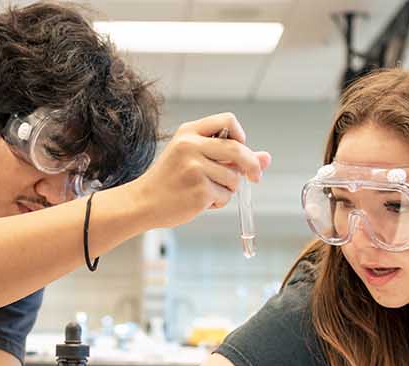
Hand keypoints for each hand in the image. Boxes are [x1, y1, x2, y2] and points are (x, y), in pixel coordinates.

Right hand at [104, 112, 270, 229]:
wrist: (142, 202)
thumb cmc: (168, 180)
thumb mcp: (194, 158)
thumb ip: (230, 156)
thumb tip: (266, 158)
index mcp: (189, 132)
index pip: (228, 120)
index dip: (240, 134)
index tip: (241, 148)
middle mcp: (191, 146)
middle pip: (239, 149)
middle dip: (251, 165)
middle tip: (254, 177)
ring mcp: (195, 168)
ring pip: (234, 177)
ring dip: (228, 188)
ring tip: (207, 191)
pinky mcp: (199, 190)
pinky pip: (226, 196)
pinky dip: (218, 202)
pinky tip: (200, 201)